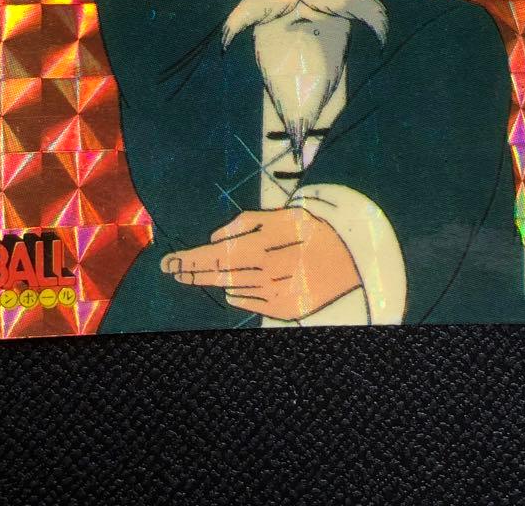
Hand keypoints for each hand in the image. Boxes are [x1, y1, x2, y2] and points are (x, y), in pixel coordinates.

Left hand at [161, 208, 361, 320]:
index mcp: (267, 246)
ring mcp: (276, 295)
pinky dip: (239, 290)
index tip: (168, 262)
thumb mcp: (285, 214)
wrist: (356, 261)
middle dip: (192, 272)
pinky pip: (247, 301)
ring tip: (208, 269)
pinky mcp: (283, 310)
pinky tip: (242, 280)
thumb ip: (248, 223)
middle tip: (172, 268)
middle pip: (219, 275)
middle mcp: (269, 273)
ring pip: (231, 288)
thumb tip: (214, 239)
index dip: (190, 261)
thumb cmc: (316, 231)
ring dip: (217, 278)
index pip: (216, 256)